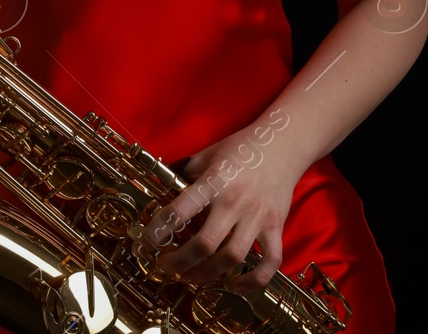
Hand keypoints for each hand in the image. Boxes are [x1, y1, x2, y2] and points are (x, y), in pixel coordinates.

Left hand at [148, 120, 302, 293]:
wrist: (283, 143)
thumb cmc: (241, 148)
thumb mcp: (207, 155)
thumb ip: (188, 175)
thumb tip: (166, 191)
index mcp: (213, 181)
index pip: (179, 211)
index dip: (158, 232)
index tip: (144, 245)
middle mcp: (234, 201)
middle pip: (204, 244)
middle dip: (179, 262)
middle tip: (165, 266)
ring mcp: (257, 216)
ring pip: (232, 257)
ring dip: (208, 274)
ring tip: (192, 276)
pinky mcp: (276, 226)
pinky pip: (270, 261)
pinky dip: (254, 280)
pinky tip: (237, 285)